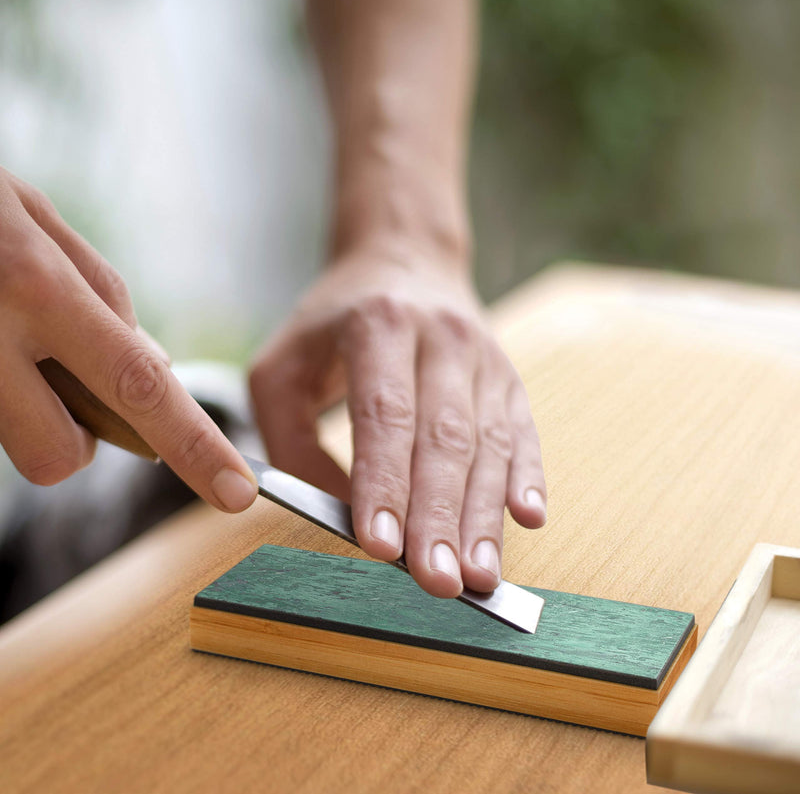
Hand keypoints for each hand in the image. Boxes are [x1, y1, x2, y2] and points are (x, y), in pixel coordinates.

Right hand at [0, 167, 256, 510]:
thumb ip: (103, 295)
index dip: (195, 447)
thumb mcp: (37, 219)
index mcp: (38, 287)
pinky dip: (5, 394)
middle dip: (81, 440)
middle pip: (61, 456)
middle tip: (64, 381)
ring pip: (18, 449)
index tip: (238, 494)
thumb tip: (158, 368)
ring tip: (16, 342)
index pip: (138, 386)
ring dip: (35, 417)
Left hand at [249, 245, 545, 596]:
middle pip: (445, 437)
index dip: (384, 482)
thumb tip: (334, 515)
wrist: (406, 260)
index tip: (381, 547)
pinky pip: (523, 434)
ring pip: (488, 445)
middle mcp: (442, 338)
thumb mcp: (282, 366)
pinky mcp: (508, 380)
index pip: (385, 413)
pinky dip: (527, 479)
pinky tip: (527, 519)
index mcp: (379, 324)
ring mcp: (485, 359)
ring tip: (479, 577)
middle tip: (437, 583)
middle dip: (440, 516)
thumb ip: (292, 442)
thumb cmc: (334, 324)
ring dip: (484, 515)